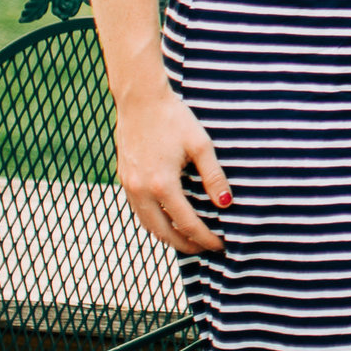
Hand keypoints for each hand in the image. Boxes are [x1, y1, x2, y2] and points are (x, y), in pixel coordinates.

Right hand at [114, 85, 229, 253]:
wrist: (140, 101)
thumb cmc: (174, 119)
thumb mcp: (201, 145)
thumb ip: (214, 177)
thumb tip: (226, 203)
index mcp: (162, 185)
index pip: (187, 224)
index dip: (205, 238)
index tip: (220, 245)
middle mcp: (141, 191)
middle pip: (163, 233)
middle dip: (186, 245)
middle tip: (206, 249)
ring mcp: (128, 186)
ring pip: (147, 225)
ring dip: (168, 236)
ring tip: (189, 240)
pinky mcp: (124, 179)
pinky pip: (138, 211)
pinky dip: (154, 222)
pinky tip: (168, 220)